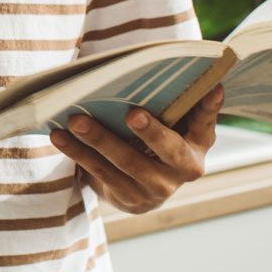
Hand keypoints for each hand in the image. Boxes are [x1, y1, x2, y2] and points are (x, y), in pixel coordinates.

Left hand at [51, 85, 223, 214]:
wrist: (142, 189)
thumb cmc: (158, 141)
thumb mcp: (175, 126)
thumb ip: (181, 105)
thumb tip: (192, 74)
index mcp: (197, 146)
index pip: (206, 124)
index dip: (209, 108)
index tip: (211, 86)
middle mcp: (182, 170)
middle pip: (168, 149)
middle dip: (151, 132)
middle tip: (132, 113)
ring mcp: (155, 188)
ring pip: (125, 162)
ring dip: (98, 139)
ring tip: (75, 119)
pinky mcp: (127, 197)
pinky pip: (100, 173)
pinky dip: (78, 153)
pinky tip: (59, 136)